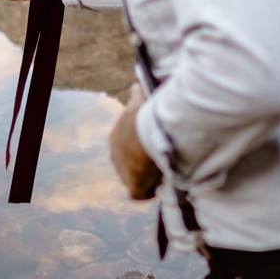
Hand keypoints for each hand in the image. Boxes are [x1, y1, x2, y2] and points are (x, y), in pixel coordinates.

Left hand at [109, 83, 161, 200]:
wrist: (146, 135)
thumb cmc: (147, 115)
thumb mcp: (140, 101)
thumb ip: (137, 97)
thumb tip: (136, 85)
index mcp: (115, 136)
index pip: (127, 143)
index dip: (142, 145)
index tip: (156, 143)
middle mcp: (115, 155)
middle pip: (131, 162)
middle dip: (144, 161)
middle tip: (163, 158)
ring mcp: (122, 172)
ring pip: (135, 177)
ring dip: (148, 176)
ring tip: (164, 173)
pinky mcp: (133, 186)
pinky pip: (139, 193)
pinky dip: (149, 192)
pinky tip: (160, 188)